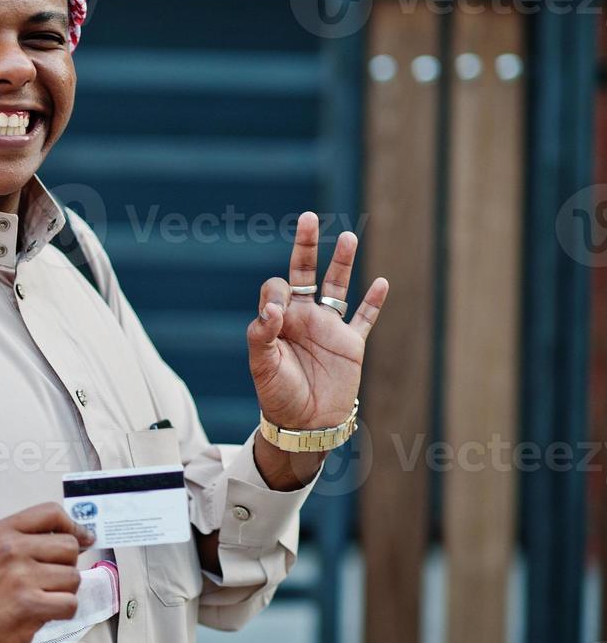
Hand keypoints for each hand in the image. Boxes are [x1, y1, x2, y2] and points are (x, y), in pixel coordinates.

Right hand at [0, 503, 93, 642]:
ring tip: (40, 597)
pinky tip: (43, 612)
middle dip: (66, 565)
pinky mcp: (29, 604)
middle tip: (46, 580)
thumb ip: (37, 539)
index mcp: (3, 531)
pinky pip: (71, 602)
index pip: (51, 512)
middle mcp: (10, 549)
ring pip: (73, 576)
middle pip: (69, 546)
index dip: (73, 527)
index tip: (81, 540)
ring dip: (64, 591)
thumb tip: (84, 536)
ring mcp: (19, 576)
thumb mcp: (2, 553)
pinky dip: (63, 611)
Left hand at [246, 212, 389, 488]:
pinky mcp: (351, 344)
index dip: (276, 293)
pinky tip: (381, 281)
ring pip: (338, 287)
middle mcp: (304, 318)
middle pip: (306, 273)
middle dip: (306, 246)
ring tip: (346, 236)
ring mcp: (329, 329)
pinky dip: (374, 302)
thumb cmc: (277, 395)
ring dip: (342, 262)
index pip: (277, 288)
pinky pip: (364, 319)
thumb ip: (262, 334)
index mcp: (280, 320)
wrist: (305, 424)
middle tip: (308, 218)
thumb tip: (274, 307)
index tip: (277, 314)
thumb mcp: (262, 365)